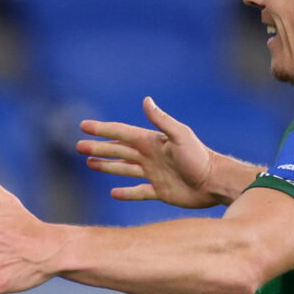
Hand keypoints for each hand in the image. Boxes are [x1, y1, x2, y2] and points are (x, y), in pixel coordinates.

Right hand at [76, 97, 232, 208]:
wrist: (215, 182)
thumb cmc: (200, 157)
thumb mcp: (180, 135)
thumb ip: (162, 120)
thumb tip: (146, 100)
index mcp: (152, 142)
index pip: (121, 133)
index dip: (102, 130)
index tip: (83, 126)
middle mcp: (150, 156)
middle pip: (118, 151)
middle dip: (99, 148)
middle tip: (78, 147)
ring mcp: (154, 174)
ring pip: (124, 169)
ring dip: (107, 166)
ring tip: (90, 164)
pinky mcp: (161, 191)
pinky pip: (139, 191)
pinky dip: (126, 192)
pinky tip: (114, 192)